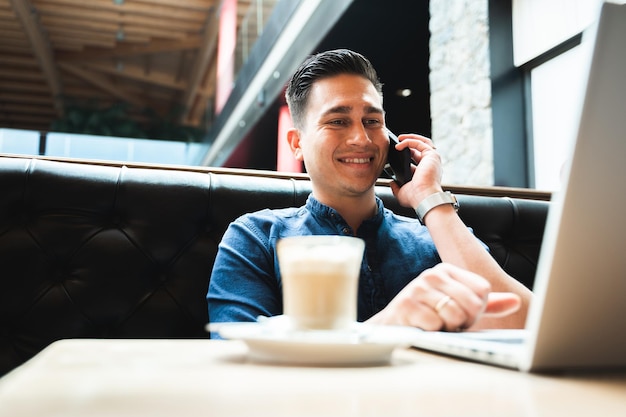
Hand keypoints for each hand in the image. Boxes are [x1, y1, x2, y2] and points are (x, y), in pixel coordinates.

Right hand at [367, 263, 520, 330]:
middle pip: (472, 303)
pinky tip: (421, 328)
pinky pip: (437, 324)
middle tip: (446, 322)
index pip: (483, 290)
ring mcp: (418, 288)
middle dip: (462, 320)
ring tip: (433, 324)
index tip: (458, 313)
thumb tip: (516, 300)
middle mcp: (433, 274)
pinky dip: (432, 332)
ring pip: (455, 314)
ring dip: (447, 327)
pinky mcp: (407, 304)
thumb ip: (487, 304)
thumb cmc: (428, 317)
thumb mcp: (458, 307)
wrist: (392, 328)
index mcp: (447, 270)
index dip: (475, 310)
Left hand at [388, 134, 443, 208]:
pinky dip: (409, 141)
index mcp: (425, 172)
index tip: (395, 152)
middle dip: (410, 142)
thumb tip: (392, 183)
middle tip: (398, 141)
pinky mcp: (431, 155)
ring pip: (423, 142)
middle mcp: (430, 165)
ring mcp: (432, 159)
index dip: (406, 154)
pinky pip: (419, 143)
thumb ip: (396, 188)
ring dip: (411, 138)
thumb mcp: (402, 194)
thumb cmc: (416, 198)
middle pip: (421, 148)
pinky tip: (399, 144)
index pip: (416, 159)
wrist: (424, 198)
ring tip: (399, 138)